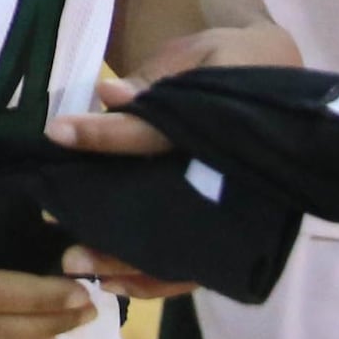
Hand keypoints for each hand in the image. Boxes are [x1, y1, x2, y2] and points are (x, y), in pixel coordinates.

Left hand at [43, 21, 306, 296]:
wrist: (282, 77)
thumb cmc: (236, 61)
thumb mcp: (200, 56)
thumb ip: (158, 78)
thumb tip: (106, 94)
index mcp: (223, 126)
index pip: (156, 136)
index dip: (106, 136)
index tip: (57, 133)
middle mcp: (230, 177)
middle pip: (165, 209)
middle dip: (111, 223)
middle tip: (57, 221)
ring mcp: (234, 210)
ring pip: (179, 251)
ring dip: (125, 261)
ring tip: (76, 262)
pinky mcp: (231, 230)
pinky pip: (194, 267)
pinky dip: (153, 278)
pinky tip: (113, 282)